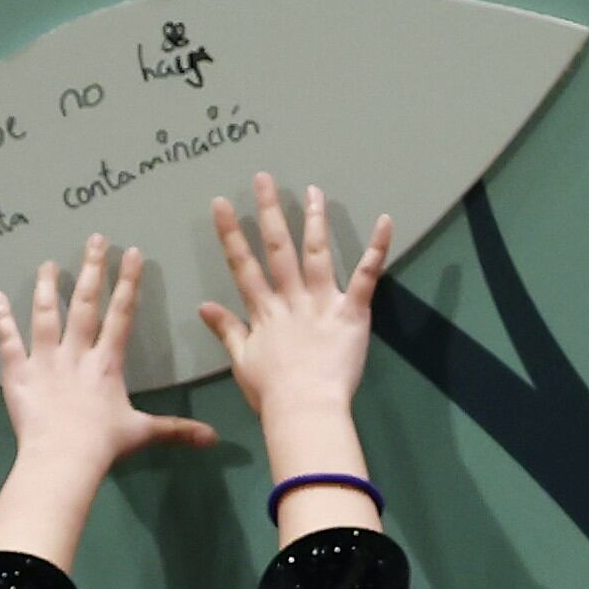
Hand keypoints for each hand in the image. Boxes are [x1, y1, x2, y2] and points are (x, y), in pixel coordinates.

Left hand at [0, 235, 217, 474]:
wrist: (62, 458)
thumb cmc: (102, 445)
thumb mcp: (142, 433)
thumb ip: (176, 429)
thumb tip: (214, 439)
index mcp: (108, 362)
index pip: (121, 314)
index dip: (128, 282)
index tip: (132, 252)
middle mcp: (77, 353)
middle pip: (85, 304)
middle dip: (93, 269)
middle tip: (95, 238)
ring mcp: (45, 360)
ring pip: (46, 314)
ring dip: (47, 286)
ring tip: (48, 263)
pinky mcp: (19, 373)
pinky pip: (9, 341)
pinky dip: (2, 319)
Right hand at [199, 174, 389, 434]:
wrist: (304, 411)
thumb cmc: (273, 394)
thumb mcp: (242, 361)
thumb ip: (227, 330)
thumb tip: (203, 306)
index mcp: (264, 311)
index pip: (243, 266)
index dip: (231, 234)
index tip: (221, 203)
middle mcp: (291, 299)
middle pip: (277, 249)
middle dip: (269, 212)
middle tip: (264, 178)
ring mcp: (322, 303)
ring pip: (316, 254)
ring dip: (314, 220)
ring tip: (314, 190)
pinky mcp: (352, 313)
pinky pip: (366, 277)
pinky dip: (377, 249)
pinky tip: (385, 220)